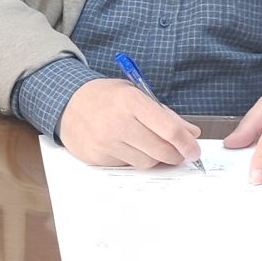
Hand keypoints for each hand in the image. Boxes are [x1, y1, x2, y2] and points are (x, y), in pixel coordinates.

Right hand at [56, 79, 201, 168]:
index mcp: (132, 101)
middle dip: (176, 155)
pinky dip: (134, 159)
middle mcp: (118, 122)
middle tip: (180, 154)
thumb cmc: (106, 98)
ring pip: (146, 162)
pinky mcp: (98, 157)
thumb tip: (191, 134)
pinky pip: (127, 165)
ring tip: (150, 146)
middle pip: (160, 150)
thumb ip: (165, 114)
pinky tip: (128, 147)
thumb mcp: (136, 94)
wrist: (68, 104)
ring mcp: (106, 142)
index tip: (194, 150)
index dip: (186, 143)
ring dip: (155, 158)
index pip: (169, 129)